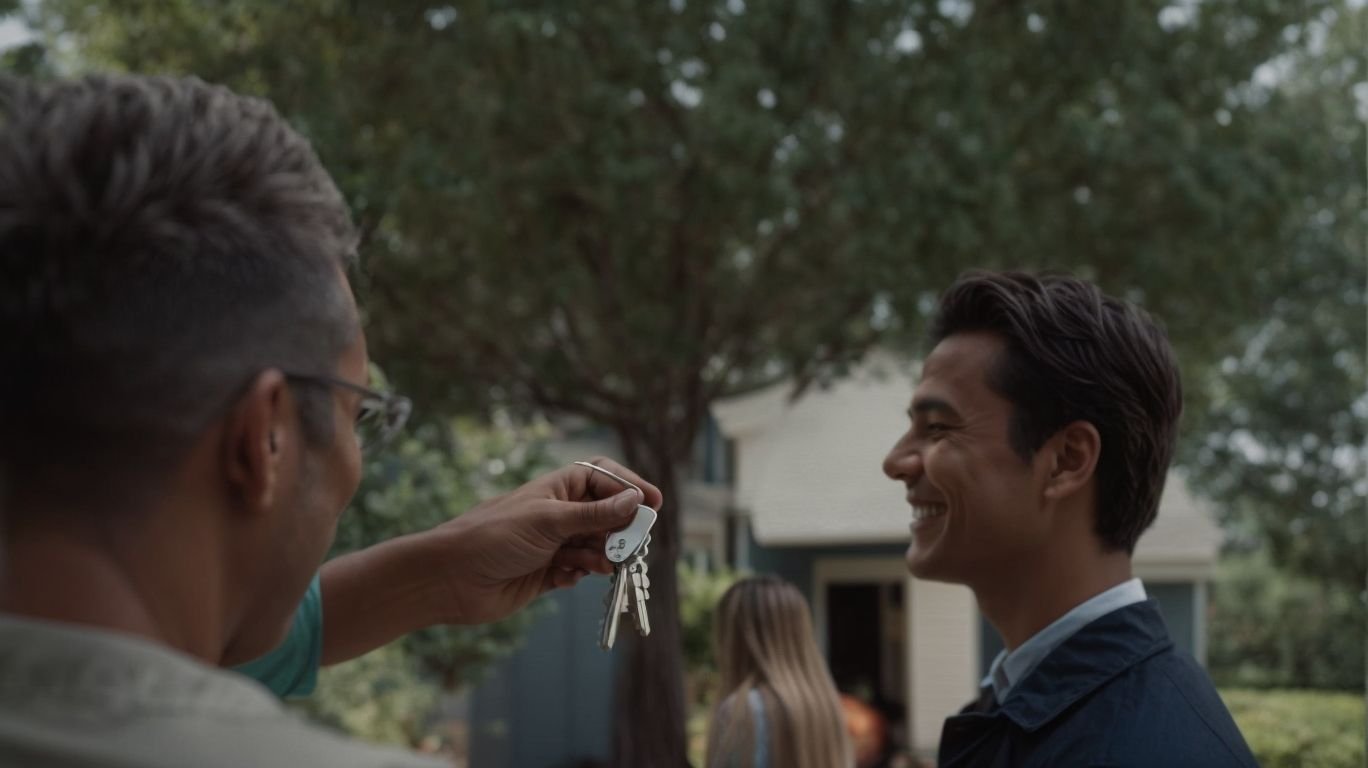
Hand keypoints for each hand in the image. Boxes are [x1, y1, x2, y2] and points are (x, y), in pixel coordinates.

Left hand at [428, 457, 662, 624]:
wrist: (452, 578)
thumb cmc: (494, 537)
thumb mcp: (549, 521)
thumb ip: (595, 515)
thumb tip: (636, 500)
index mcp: (558, 488)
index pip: (604, 477)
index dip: (630, 487)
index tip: (654, 505)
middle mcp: (559, 513)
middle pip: (608, 515)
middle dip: (619, 531)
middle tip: (627, 547)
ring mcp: (555, 543)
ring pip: (597, 546)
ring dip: (600, 556)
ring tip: (593, 565)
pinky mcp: (549, 573)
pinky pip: (580, 571)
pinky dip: (579, 575)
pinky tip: (564, 578)